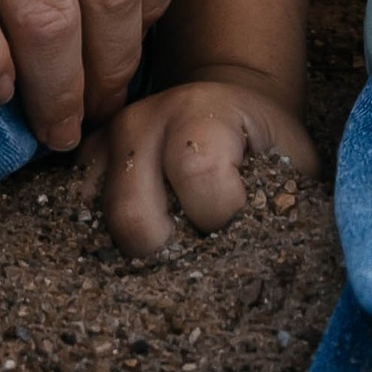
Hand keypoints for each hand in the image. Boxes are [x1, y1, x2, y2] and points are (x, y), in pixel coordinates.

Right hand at [87, 68, 319, 258]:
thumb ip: (290, 202)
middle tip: (200, 244)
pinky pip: (79, 217)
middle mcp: (142, 120)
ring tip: (173, 239)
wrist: (226, 106)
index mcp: (200, 110)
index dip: (221, 216)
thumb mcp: (292, 163)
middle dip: (171, 250)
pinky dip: (108, 239)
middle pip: (134, 218)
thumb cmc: (264, 145)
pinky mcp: (84, 163)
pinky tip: (143, 237)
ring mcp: (105, 142)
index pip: (198, 176)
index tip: (238, 219)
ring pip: (99, 225)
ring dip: (137, 249)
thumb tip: (288, 265)